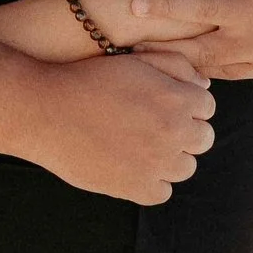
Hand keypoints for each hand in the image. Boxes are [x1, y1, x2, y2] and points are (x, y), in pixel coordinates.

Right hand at [19, 51, 216, 204]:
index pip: (206, 108)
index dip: (185, 105)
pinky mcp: (136, 188)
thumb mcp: (136, 60)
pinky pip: (162, 192)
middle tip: (152, 127)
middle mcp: (174, 131)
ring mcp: (157, 163)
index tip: (163, 106)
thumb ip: (176, 66)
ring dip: (169, 158)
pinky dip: (151, 182)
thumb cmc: (89, 79)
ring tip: (140, 147)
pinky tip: (131, 167)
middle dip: (183, 131)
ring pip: (185, 167)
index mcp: (177, 98)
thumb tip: (203, 85)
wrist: (46, 110)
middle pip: (203, 139)